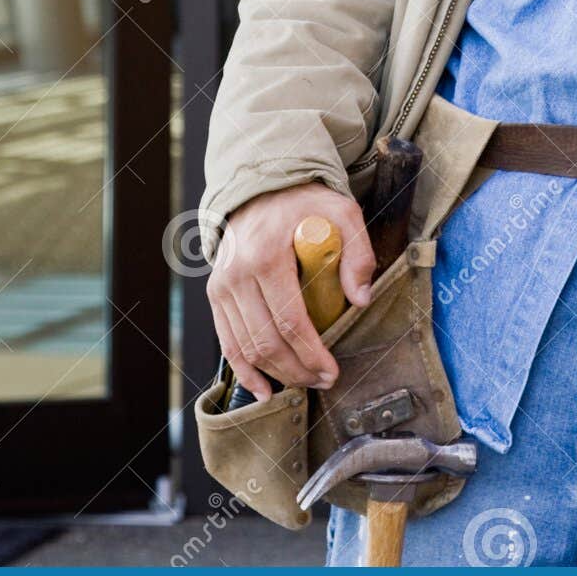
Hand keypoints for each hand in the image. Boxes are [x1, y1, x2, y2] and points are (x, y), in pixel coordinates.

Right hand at [205, 182, 374, 400]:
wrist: (262, 187)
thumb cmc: (305, 202)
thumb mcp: (341, 212)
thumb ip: (357, 252)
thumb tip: (360, 300)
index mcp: (267, 255)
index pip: (289, 320)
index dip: (311, 353)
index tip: (331, 371)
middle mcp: (237, 274)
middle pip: (266, 340)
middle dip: (297, 369)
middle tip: (324, 380)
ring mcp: (222, 285)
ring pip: (245, 347)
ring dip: (276, 374)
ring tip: (305, 384)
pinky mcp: (216, 293)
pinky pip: (227, 341)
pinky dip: (244, 370)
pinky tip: (264, 389)